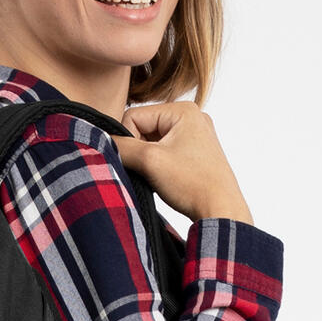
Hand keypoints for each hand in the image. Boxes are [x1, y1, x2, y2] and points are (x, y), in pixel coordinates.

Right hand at [112, 100, 253, 223]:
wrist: (221, 210)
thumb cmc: (194, 184)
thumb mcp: (150, 161)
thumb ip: (121, 146)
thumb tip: (99, 141)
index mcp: (183, 110)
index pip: (133, 116)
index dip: (127, 140)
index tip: (139, 162)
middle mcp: (191, 117)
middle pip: (142, 127)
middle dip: (139, 151)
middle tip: (150, 170)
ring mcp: (194, 135)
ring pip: (151, 142)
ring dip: (148, 160)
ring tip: (162, 176)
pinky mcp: (194, 152)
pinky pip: (163, 152)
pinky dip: (158, 165)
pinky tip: (168, 179)